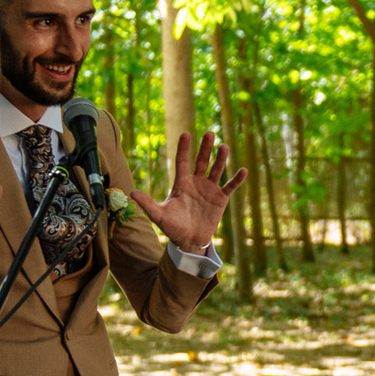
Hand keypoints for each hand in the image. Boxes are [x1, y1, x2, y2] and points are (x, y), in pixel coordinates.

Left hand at [128, 132, 243, 251]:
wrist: (188, 241)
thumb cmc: (172, 227)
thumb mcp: (159, 215)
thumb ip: (147, 203)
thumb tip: (131, 193)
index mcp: (181, 183)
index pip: (182, 162)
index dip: (184, 148)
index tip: (186, 134)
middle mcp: (196, 182)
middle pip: (201, 161)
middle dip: (205, 148)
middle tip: (209, 134)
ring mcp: (210, 189)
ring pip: (216, 170)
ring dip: (221, 159)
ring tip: (224, 147)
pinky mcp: (220, 199)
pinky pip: (230, 187)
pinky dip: (236, 179)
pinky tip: (243, 170)